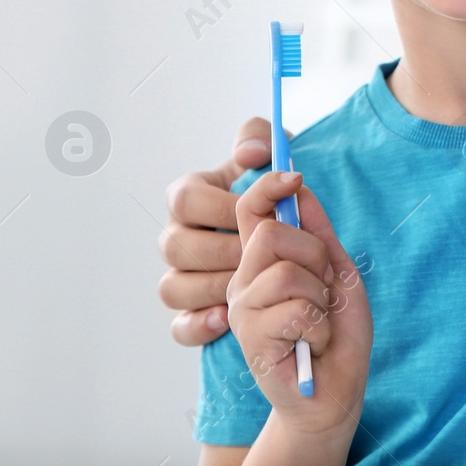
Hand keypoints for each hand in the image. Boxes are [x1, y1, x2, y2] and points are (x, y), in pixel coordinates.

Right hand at [158, 117, 274, 345]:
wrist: (291, 244)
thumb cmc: (277, 196)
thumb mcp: (272, 158)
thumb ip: (260, 139)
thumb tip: (251, 152)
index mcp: (191, 198)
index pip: (184, 199)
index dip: (218, 206)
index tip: (251, 211)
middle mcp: (178, 238)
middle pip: (176, 247)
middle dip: (222, 249)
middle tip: (256, 253)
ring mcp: (180, 277)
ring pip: (174, 288)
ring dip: (211, 286)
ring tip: (247, 283)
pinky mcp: (191, 313)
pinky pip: (180, 326)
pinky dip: (198, 325)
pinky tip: (224, 319)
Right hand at [228, 171, 372, 442]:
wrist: (335, 390)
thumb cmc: (336, 333)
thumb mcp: (338, 272)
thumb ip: (319, 233)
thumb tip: (301, 187)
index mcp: (263, 261)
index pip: (249, 209)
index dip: (267, 186)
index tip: (294, 176)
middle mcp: (245, 281)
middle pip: (271, 233)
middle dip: (316, 255)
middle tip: (325, 288)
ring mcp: (244, 310)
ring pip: (285, 272)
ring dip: (320, 297)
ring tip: (319, 320)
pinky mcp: (251, 339)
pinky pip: (296, 309)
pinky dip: (320, 327)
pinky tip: (313, 344)